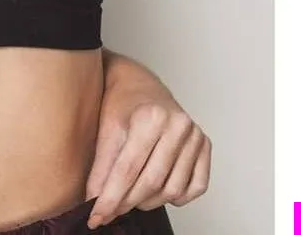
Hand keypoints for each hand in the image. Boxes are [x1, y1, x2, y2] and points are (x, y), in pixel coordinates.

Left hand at [84, 77, 210, 227]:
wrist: (138, 84)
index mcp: (151, 117)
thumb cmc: (120, 103)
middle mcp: (178, 125)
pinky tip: (159, 191)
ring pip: (173, 189)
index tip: (96, 216)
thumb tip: (95, 203)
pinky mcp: (205, 145)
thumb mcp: (105, 130)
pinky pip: (196, 186)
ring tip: (130, 197)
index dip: (111, 197)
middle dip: (126, 203)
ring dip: (149, 202)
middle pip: (151, 182)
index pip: (128, 169)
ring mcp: (195, 135)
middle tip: (108, 212)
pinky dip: (177, 197)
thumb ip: (101, 168)